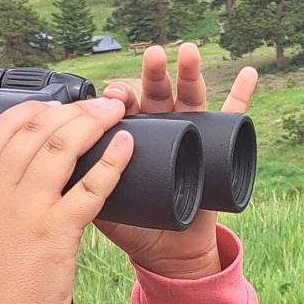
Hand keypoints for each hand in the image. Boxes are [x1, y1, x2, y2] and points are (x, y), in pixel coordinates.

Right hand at [0, 96, 135, 303]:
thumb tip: (27, 171)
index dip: (31, 108)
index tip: (56, 104)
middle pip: (37, 129)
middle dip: (73, 108)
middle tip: (99, 103)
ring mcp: (28, 208)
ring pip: (63, 146)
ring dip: (94, 122)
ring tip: (115, 112)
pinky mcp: (58, 230)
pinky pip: (91, 185)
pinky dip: (113, 161)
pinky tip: (127, 147)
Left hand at [98, 42, 257, 279]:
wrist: (170, 251)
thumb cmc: (137, 226)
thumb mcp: (106, 207)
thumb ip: (83, 188)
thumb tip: (55, 172)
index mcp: (133, 137)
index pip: (124, 109)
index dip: (119, 97)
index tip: (113, 93)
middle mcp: (163, 128)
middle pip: (157, 94)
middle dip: (153, 73)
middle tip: (152, 56)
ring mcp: (193, 135)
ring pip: (191, 98)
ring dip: (191, 73)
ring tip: (189, 52)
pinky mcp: (220, 149)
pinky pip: (233, 119)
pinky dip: (242, 97)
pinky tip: (248, 74)